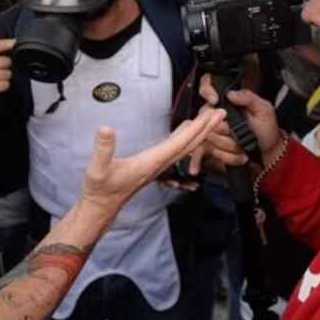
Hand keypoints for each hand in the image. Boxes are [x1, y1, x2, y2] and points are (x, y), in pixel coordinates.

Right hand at [80, 109, 225, 220]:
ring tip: (210, 120)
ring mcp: (158, 167)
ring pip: (185, 148)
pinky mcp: (153, 167)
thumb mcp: (97, 169)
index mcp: (150, 162)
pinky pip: (176, 151)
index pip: (179, 143)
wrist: (101, 206)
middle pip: (189, 145)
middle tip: (222, 113)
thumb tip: (106, 129)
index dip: (197, 128)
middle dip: (206, 128)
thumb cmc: (100, 189)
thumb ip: (102, 150)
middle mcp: (159, 164)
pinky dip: (186, 139)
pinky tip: (188, 133)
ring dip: (199, 133)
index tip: (212, 115)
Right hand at [190, 73, 281, 171]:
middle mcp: (215, 115)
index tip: (215, 100)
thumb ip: (249, 97)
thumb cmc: (266, 130)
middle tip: (237, 134)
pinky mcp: (209, 147)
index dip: (207, 92)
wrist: (267, 153)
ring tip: (240, 147)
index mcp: (227, 102)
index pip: (207, 87)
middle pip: (205, 117)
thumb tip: (231, 92)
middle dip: (224, 130)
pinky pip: (202, 152)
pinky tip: (211, 162)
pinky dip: (207, 159)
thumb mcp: (264, 109)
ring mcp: (210, 131)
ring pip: (207, 137)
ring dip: (227, 146)